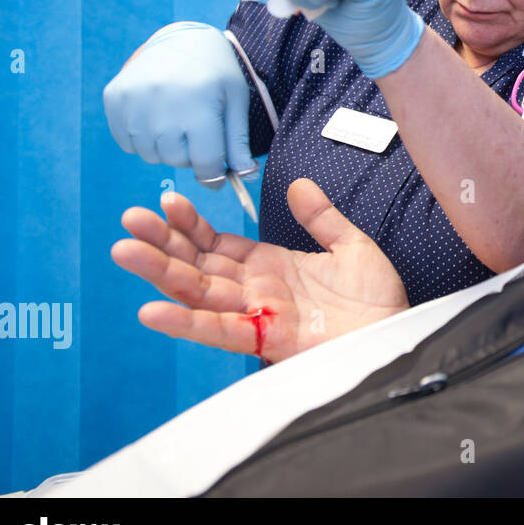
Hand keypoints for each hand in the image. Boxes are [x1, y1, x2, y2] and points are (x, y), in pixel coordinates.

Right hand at [103, 22, 256, 184]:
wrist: (181, 38)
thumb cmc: (215, 73)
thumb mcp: (235, 102)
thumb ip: (238, 143)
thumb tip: (244, 178)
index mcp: (198, 106)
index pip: (204, 162)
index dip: (213, 174)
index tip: (217, 174)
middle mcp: (162, 106)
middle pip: (176, 161)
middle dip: (190, 155)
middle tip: (196, 133)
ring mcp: (134, 102)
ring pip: (150, 155)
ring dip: (166, 148)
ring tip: (177, 122)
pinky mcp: (114, 99)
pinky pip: (128, 142)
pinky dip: (143, 139)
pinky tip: (156, 116)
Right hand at [111, 178, 409, 361]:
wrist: (398, 333)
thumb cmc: (376, 300)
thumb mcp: (351, 246)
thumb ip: (321, 218)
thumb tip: (299, 185)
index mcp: (270, 266)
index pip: (216, 244)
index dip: (191, 224)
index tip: (166, 201)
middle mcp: (256, 290)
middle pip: (197, 265)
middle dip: (162, 243)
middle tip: (128, 221)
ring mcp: (257, 314)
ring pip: (198, 293)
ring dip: (160, 273)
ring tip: (125, 251)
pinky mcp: (266, 339)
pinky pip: (219, 331)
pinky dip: (185, 322)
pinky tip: (153, 310)